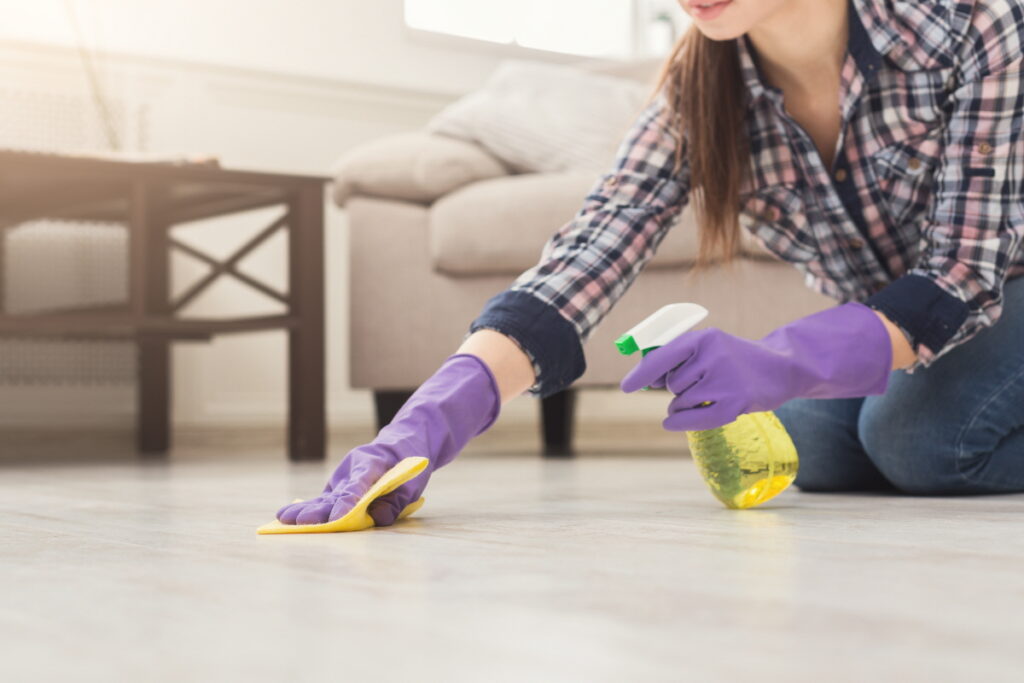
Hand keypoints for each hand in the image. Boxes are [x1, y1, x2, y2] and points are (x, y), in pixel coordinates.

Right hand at [275, 354, 500, 525]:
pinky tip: (289, 517)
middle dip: (318, 510)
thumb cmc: (410, 461)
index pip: (358, 486)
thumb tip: (378, 517)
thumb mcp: (413, 480)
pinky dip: (311, 507)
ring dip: (306, 509)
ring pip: (326, 496)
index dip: (347, 503)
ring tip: (282, 519)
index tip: (336, 518)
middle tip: (300, 523)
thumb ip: (397, 500)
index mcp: (372, 462)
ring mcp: (345, 476)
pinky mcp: (342, 484)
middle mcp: (353, 468)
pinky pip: (327, 498)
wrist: (405, 440)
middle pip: (335, 492)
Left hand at [620, 303, 891, 430]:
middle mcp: (713, 357)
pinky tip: (672, 423)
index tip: (626, 388)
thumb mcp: (709, 347)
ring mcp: (725, 381)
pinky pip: (694, 419)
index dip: (642, 374)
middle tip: (700, 384)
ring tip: (708, 395)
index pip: (663, 357)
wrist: (782, 368)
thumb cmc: (735, 358)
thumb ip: (679, 359)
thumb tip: (645, 380)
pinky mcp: (735, 404)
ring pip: (680, 401)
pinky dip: (680, 422)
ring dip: (684, 405)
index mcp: (704, 338)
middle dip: (676, 389)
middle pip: (671, 384)